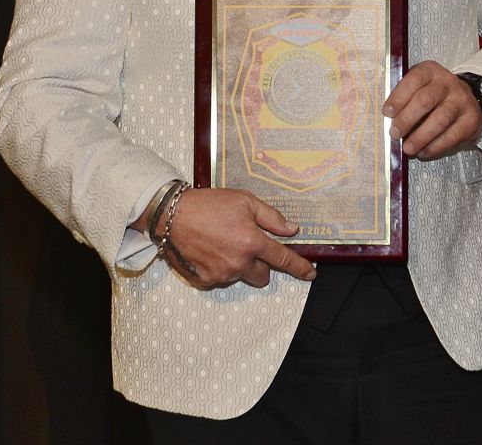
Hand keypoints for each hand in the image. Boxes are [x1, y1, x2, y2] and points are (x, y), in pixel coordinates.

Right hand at [159, 187, 316, 289]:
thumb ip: (271, 217)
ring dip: (239, 264)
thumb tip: (291, 230)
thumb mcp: (244, 201)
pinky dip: (221, 267)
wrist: (171, 215)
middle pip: (263, 275)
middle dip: (261, 264)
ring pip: (241, 276)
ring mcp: (221, 274)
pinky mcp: (205, 280)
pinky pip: (222, 278)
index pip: (283, 259)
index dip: (299, 267)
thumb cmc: (207, 204)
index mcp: (252, 242)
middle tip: (248, 244)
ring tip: (223, 241)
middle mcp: (239, 262)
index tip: (310, 273)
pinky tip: (210, 250)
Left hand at [382, 60, 481, 159]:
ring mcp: (462, 101)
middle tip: (395, 133)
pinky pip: (452, 136)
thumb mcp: (418, 86)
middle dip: (407, 119)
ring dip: (421, 137)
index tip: (387, 112)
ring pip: (440, 120)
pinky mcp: (471, 120)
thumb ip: (404, 97)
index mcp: (431, 71)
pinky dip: (435, 147)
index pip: (414, 80)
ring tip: (408, 148)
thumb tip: (388, 118)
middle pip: (426, 100)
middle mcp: (448, 83)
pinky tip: (423, 152)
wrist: (464, 100)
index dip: (399, 97)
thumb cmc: (432, 94)